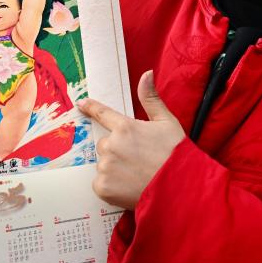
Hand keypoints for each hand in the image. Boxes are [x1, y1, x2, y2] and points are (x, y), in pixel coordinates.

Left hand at [79, 71, 185, 209]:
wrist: (180, 188)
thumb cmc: (176, 154)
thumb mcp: (167, 122)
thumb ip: (151, 99)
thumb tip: (146, 74)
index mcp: (125, 127)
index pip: (103, 114)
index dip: (91, 108)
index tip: (81, 104)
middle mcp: (111, 145)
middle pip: (105, 145)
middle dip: (117, 150)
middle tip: (137, 160)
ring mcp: (106, 167)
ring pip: (104, 164)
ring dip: (115, 169)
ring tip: (136, 175)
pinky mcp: (103, 187)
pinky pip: (101, 183)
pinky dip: (112, 186)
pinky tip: (129, 187)